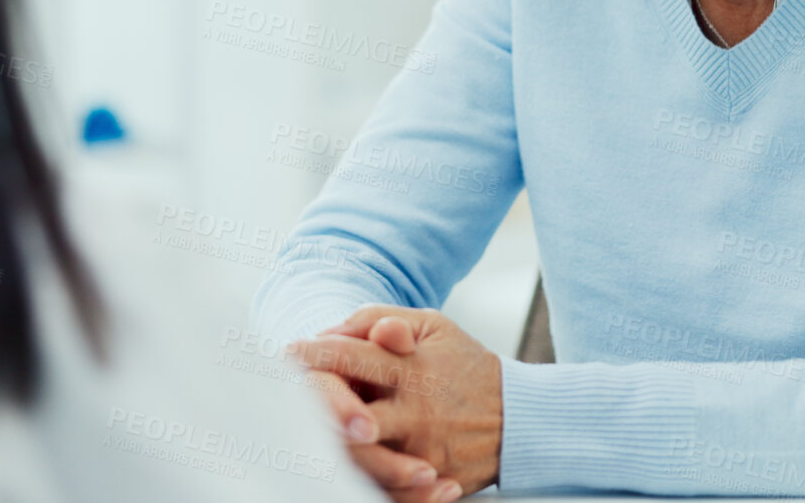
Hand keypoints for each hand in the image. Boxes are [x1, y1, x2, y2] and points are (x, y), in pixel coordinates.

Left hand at [293, 306, 501, 499]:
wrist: (520, 419)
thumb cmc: (466, 366)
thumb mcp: (433, 327)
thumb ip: (383, 318)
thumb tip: (334, 329)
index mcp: (411, 368)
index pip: (348, 357)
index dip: (312, 353)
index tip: (287, 353)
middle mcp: (414, 411)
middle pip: (344, 413)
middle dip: (309, 402)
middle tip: (284, 395)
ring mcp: (420, 451)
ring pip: (358, 455)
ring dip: (327, 440)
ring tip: (304, 427)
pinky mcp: (429, 481)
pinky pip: (384, 484)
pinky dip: (357, 474)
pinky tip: (336, 459)